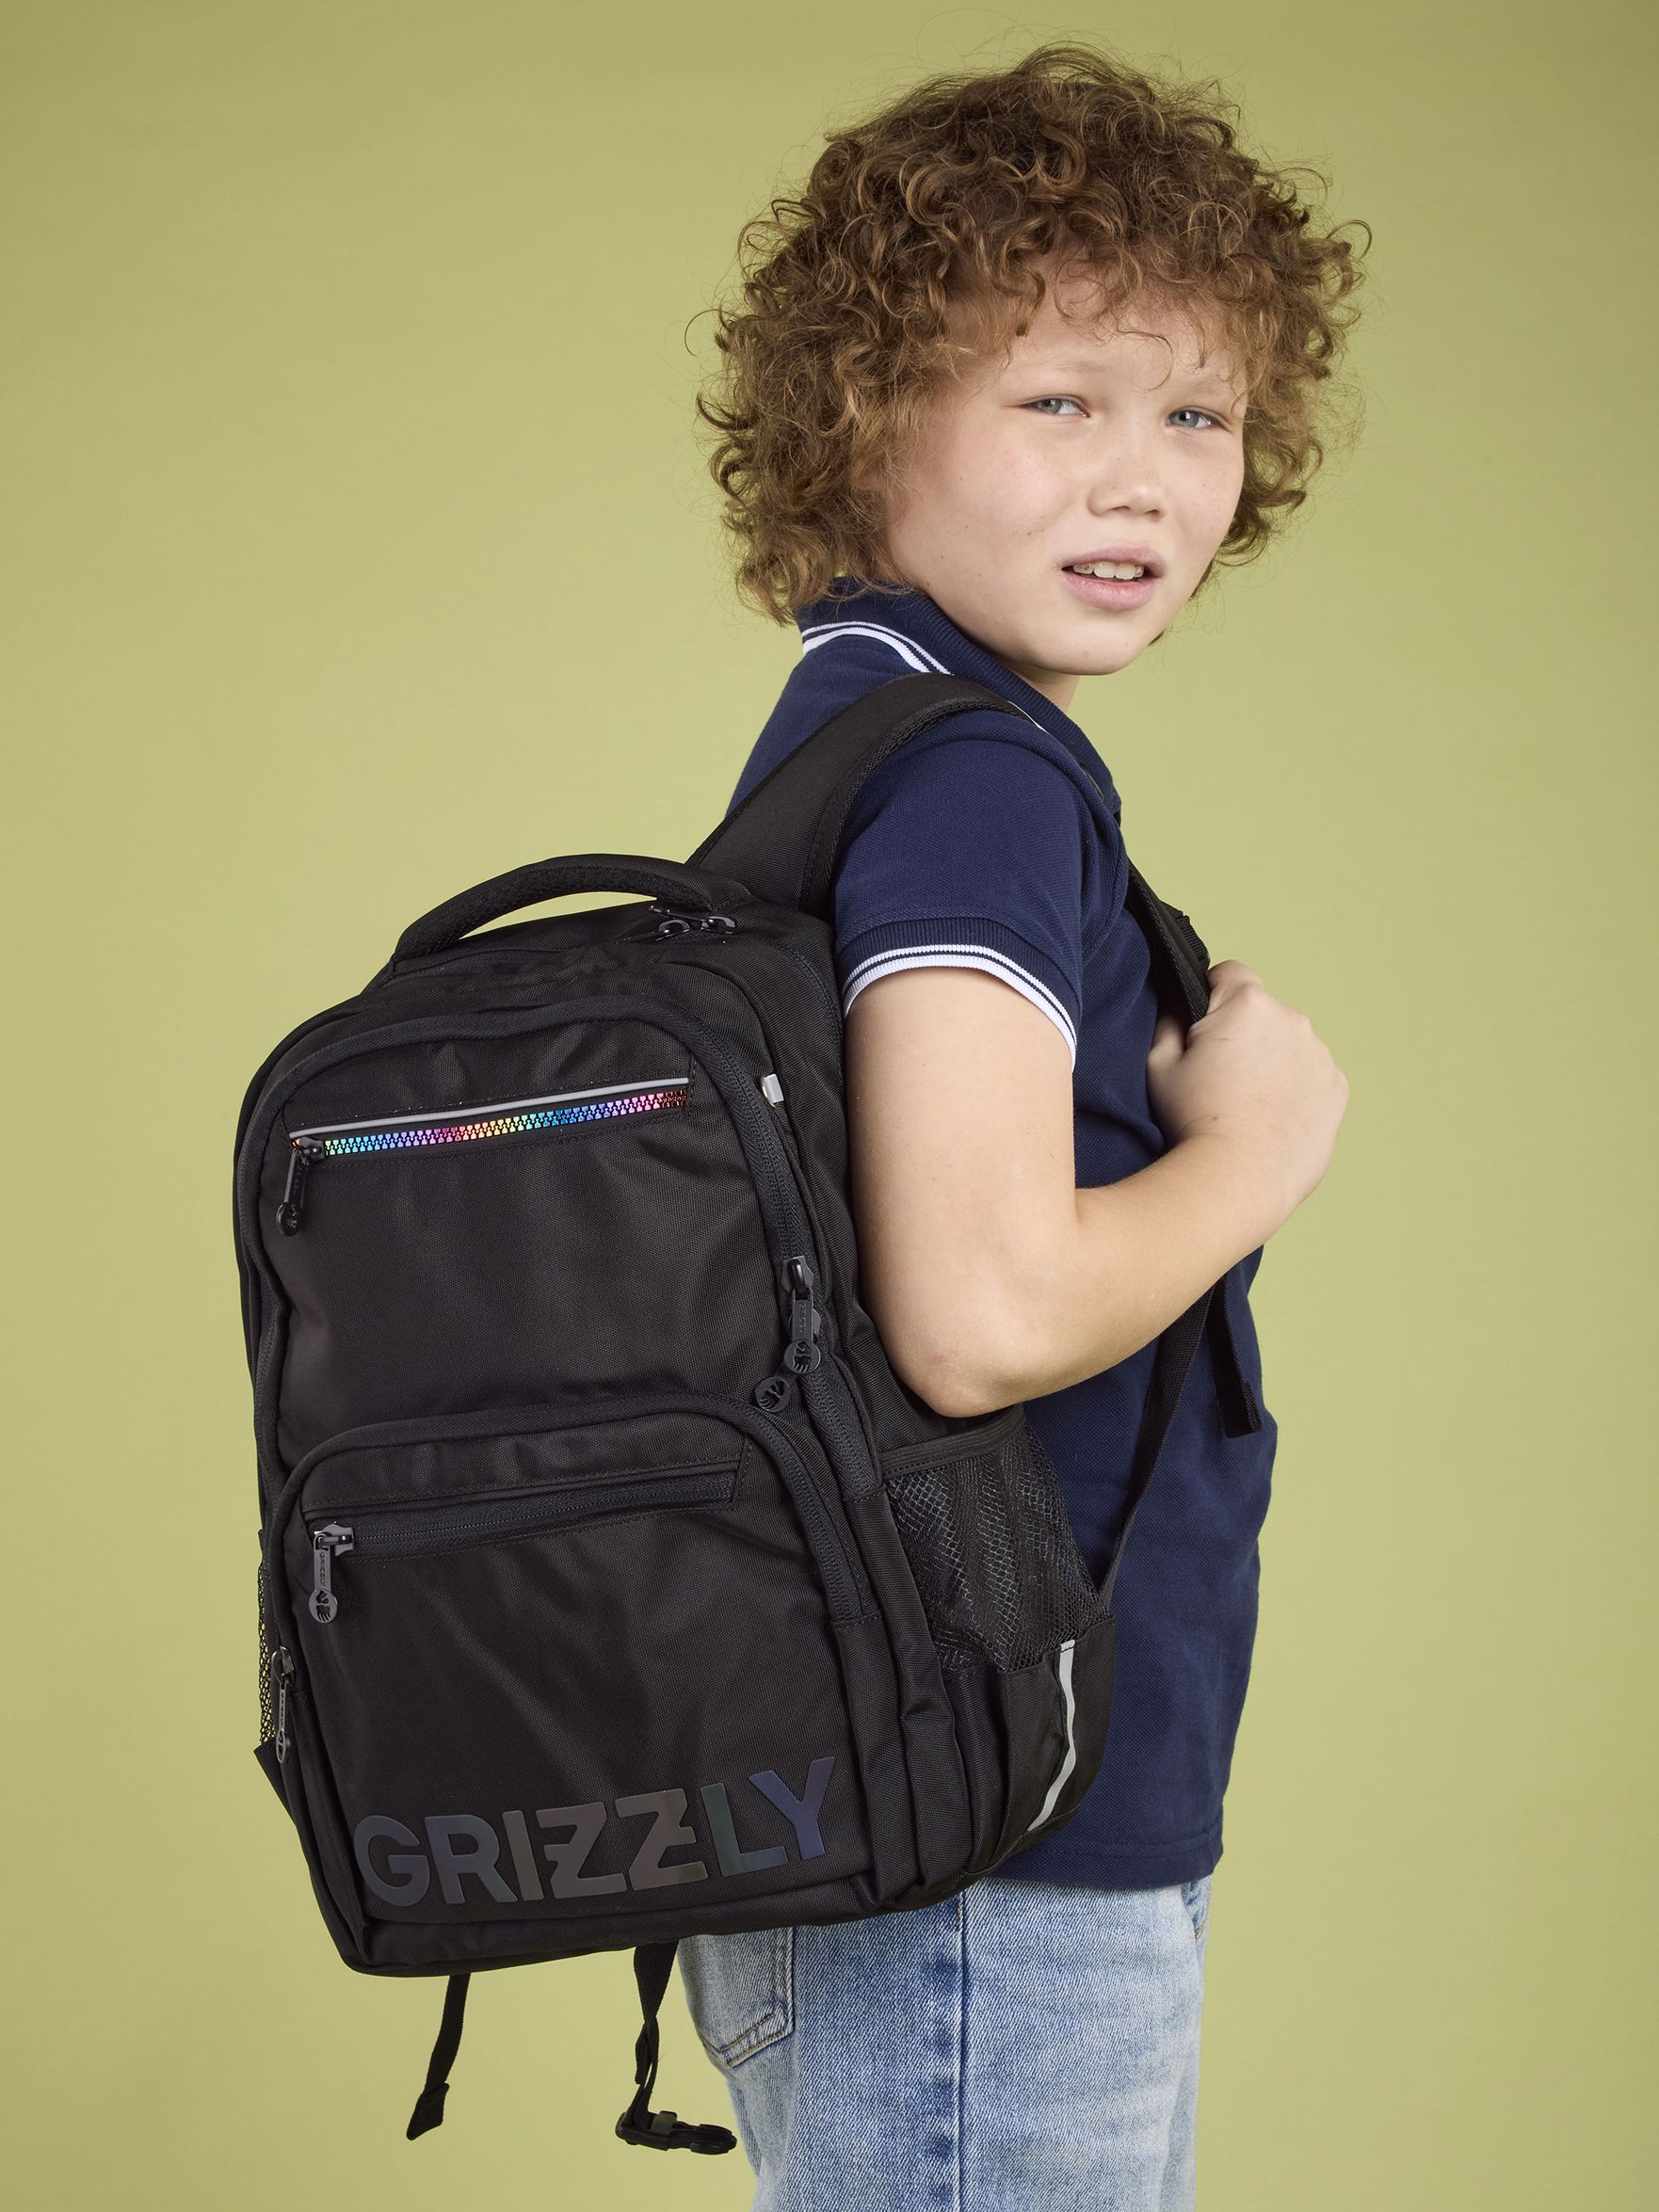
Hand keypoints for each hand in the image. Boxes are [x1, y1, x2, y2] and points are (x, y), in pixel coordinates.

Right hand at [1145, 960, 1348, 1234]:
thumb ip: (1170, 1022)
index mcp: (1247, 1005)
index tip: (1202, 1028)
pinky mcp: (1337, 1090)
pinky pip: (1313, 1076)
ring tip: (1247, 1105)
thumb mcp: (1158, 1063)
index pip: (1230, 973)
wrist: (1237, 1179)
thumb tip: (1182, 1007)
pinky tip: (1272, 1119)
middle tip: (1219, 1078)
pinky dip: (1296, 1090)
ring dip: (1273, 1061)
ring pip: (1290, 1045)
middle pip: (1263, 1012)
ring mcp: (1320, 1056)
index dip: (1210, 995)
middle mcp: (1293, 1020)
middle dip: (1243, 1033)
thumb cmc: (1192, 1120)